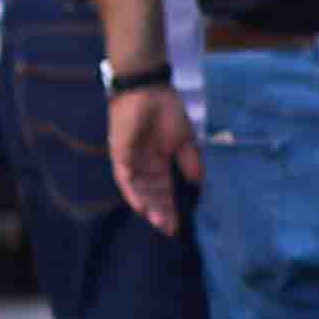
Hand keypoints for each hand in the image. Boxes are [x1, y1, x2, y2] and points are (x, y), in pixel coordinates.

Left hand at [105, 73, 197, 233]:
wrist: (148, 88)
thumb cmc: (166, 109)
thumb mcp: (184, 139)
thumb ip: (190, 162)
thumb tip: (198, 184)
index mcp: (157, 162)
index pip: (163, 190)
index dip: (170, 207)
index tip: (179, 226)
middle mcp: (142, 165)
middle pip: (151, 194)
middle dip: (160, 212)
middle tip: (169, 230)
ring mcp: (130, 160)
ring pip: (138, 190)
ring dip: (148, 207)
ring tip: (158, 223)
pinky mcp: (120, 154)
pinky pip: (124, 178)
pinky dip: (132, 193)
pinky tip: (141, 207)